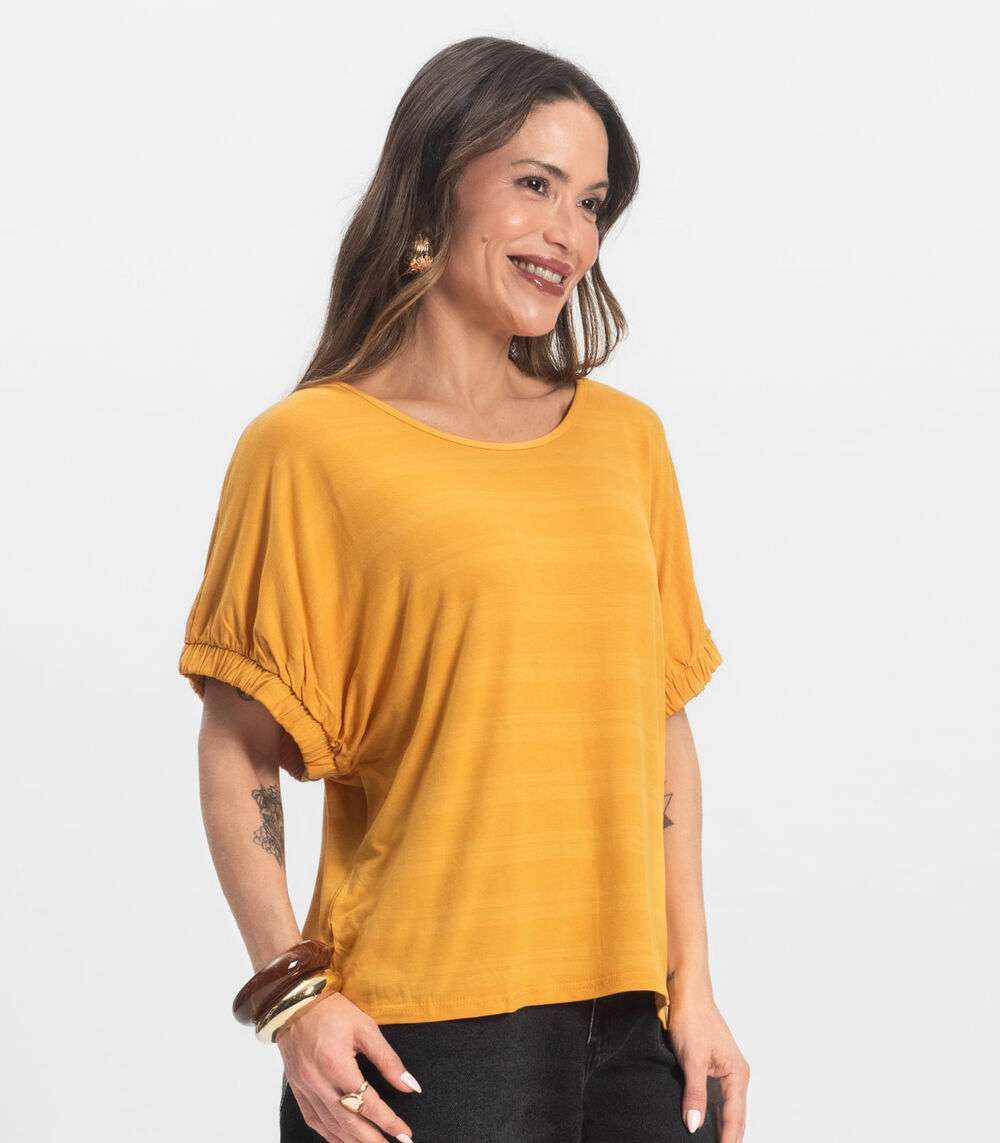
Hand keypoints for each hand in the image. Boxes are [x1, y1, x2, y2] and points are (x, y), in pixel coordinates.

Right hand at [275, 989, 419, 1141]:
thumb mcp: (365, 1028)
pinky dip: (331, 1135)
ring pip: (331, 1127)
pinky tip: (344, 1140)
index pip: (366, 1103)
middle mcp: (319, 1083)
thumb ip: (388, 1060)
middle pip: (349, 1123)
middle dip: (373, 1140)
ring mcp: (305, 1089)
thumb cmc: (332, 1012)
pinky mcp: (297, 1091)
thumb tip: (411, 1086)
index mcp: (337, 1065)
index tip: (405, 1133)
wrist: (294, 1004)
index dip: (387, 1121)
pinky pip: (315, 1122)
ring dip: (354, 1142)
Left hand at [667, 989, 748, 1141]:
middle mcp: (735, 1075)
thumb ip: (695, 1094)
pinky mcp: (711, 1067)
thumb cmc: (693, 1020)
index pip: (735, 1118)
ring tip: (705, 1140)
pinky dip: (709, 1110)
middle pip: (733, 1117)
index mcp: (737, 1075)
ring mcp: (724, 1071)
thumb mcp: (692, 1060)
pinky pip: (714, 1096)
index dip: (729, 1140)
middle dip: (725, 1136)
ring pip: (723, 1107)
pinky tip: (698, 1120)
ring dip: (717, 1125)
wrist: (686, 994)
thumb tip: (694, 1126)